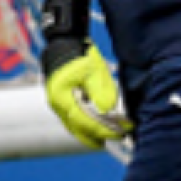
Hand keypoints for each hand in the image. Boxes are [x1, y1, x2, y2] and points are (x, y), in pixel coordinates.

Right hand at [41, 0, 128, 148]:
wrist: (64, 45)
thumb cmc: (79, 55)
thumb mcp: (92, 70)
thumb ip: (99, 90)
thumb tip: (107, 110)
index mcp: (61, 98)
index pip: (83, 121)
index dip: (103, 129)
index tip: (121, 132)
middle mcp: (58, 106)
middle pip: (79, 129)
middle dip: (101, 135)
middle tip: (123, 135)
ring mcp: (59, 107)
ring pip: (77, 129)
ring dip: (96, 134)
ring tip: (117, 135)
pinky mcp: (65, 106)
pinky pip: (77, 123)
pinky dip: (90, 128)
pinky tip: (104, 131)